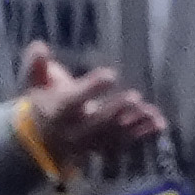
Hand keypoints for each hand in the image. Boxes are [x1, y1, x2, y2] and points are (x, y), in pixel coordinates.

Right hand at [17, 38, 167, 176]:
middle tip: (135, 97)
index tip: (110, 74)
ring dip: (134, 125)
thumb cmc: (44, 100)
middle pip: (95, 124)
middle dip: (115, 111)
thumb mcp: (35, 82)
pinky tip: (159, 124)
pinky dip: (143, 136)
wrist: (42, 136)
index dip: (91, 88)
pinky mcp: (104, 148)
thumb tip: (39, 46)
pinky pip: (124, 145)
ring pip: (113, 137)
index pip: (72, 101)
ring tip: (152, 112)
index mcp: (57, 111)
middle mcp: (73, 130)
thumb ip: (36, 65)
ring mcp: (90, 143)